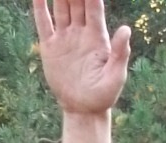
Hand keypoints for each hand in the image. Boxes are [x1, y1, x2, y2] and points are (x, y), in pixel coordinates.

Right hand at [33, 0, 130, 119]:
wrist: (83, 109)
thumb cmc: (104, 95)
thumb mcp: (116, 76)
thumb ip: (120, 53)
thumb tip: (126, 29)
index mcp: (97, 36)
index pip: (93, 6)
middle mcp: (81, 32)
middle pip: (76, 1)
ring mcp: (65, 38)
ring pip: (60, 7)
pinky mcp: (51, 48)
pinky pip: (44, 23)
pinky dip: (40, 8)